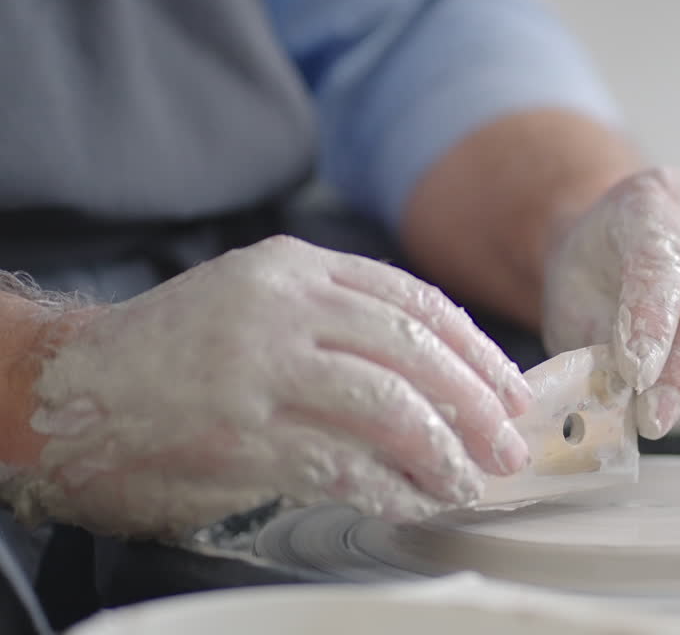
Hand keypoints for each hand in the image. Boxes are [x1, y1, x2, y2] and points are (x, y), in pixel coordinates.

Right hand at [0, 236, 531, 536]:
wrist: (80, 381)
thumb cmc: (185, 345)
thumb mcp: (265, 299)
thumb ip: (343, 318)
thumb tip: (447, 376)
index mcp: (298, 266)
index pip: (415, 301)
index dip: (475, 350)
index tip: (511, 390)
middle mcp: (285, 306)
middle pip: (415, 349)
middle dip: (477, 403)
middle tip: (509, 443)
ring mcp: (261, 367)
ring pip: (389, 405)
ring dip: (443, 450)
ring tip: (469, 479)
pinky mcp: (241, 431)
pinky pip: (340, 463)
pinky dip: (388, 488)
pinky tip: (412, 501)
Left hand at [542, 167, 679, 438]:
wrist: (619, 253)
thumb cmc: (595, 274)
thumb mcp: (571, 296)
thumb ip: (597, 337)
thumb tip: (624, 390)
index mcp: (658, 198)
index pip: (665, 257)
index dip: (653, 323)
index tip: (637, 377)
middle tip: (656, 413)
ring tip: (676, 406)